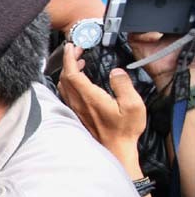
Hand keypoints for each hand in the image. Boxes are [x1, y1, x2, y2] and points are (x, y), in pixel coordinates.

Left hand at [58, 43, 145, 169]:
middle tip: (78, 51)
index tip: (72, 46)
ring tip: (80, 63)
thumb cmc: (124, 131)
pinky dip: (70, 82)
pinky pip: (67, 95)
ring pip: (64, 86)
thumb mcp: (132, 105)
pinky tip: (80, 81)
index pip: (72, 73)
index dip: (70, 57)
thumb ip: (123, 85)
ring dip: (69, 71)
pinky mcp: (77, 115)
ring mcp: (76, 109)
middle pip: (64, 77)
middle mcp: (78, 103)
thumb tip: (116, 72)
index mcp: (90, 97)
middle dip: (69, 61)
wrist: (115, 150)